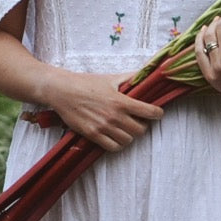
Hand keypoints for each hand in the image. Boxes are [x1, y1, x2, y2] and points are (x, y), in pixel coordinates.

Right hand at [46, 71, 162, 151]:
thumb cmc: (86, 83)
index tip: (157, 113)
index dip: (157, 114)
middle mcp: (114, 116)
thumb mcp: (110, 78)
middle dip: (142, 125)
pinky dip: (117, 144)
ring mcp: (104, 127)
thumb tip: (146, 73)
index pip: (150, 112)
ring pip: (128, 140)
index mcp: (121, 101)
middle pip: (141, 130)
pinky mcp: (93, 135)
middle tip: (137, 121)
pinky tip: (115, 136)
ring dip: (129, 135)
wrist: (63, 91)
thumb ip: (130, 78)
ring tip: (125, 129)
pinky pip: (113, 147)